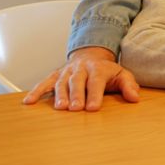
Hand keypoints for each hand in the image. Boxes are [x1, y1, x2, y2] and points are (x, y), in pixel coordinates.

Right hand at [22, 46, 140, 111]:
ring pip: (61, 82)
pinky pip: (44, 83)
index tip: (93, 108)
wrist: (91, 55)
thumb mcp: (122, 75)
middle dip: (76, 95)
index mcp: (98, 68)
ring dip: (59, 95)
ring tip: (60, 108)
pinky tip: (29, 102)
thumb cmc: (107, 71)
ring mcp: (66, 72)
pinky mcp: (55, 75)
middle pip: (77, 81)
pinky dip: (36, 91)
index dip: (94, 94)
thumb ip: (129, 86)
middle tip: (75, 109)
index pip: (96, 81)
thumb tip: (135, 98)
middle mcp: (80, 69)